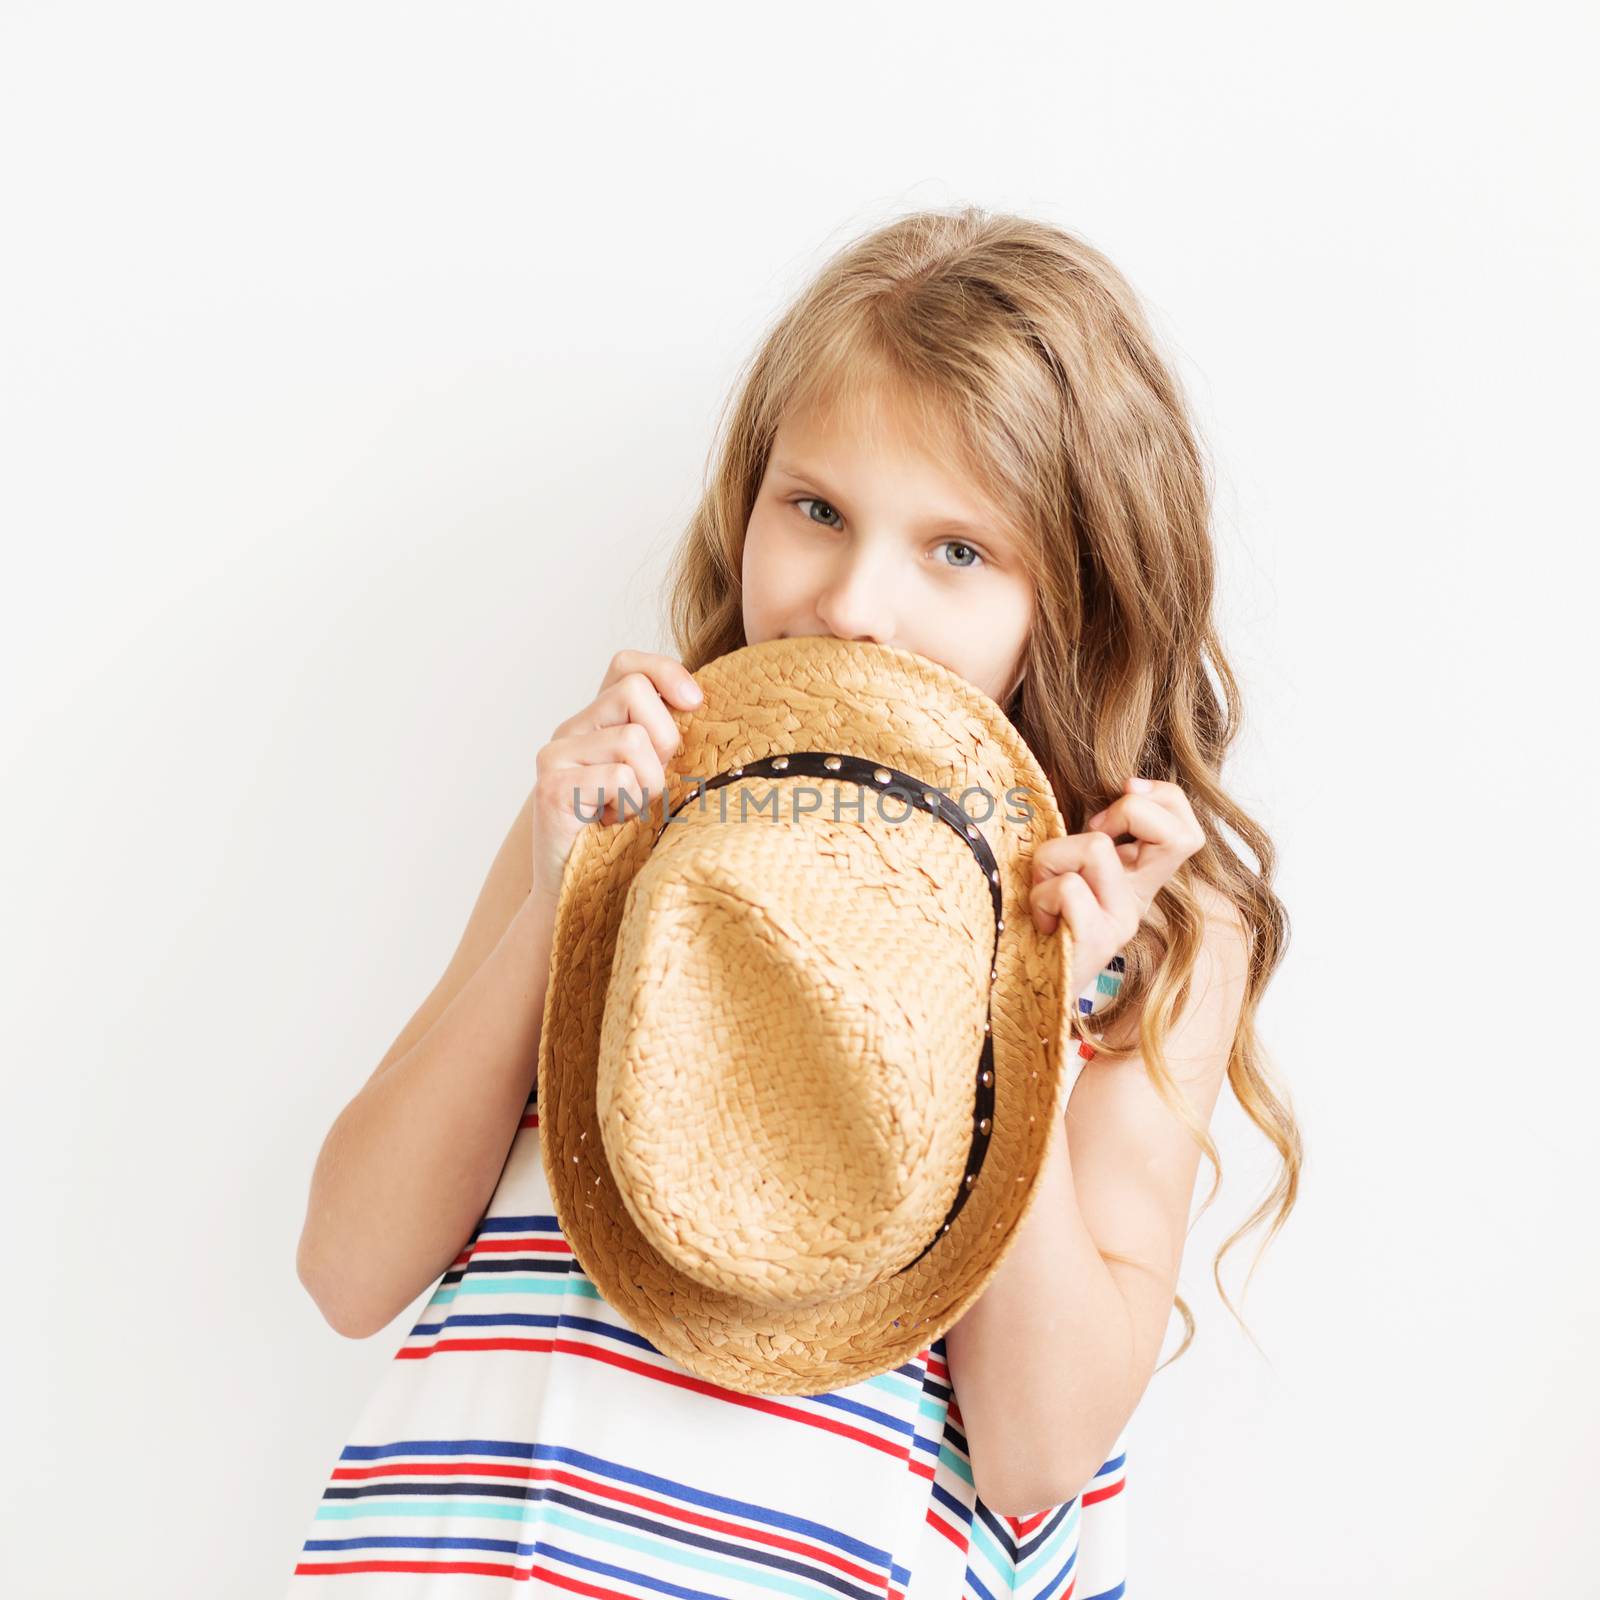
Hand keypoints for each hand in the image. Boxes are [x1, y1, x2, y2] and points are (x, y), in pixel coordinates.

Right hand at [529, 649, 703, 910]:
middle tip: (651, 785)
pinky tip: (611, 825)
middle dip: (664, 739)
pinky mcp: (552, 787)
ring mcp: (555, 756)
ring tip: (629, 812)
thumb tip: (700, 705)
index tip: (695, 703)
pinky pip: (618, 776)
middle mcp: (569, 730)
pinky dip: (629, 805)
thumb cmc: (624, 840)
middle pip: (634, 692)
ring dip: (648, 783)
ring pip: (631, 738)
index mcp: (595, 723)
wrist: (575, 896)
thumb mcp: (653, 781)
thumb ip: (664, 743)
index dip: (664, 671)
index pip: (626, 664)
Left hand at [1026, 776, 1205, 991]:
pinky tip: (1041, 920)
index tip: (1122, 794)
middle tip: (1089, 832)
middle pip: (1173, 833)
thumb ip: (1090, 837)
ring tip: (1043, 889)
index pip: (1188, 828)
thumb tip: (1113, 790)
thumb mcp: (1067, 866)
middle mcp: (1139, 900)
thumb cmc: (1036, 919)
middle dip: (1124, 813)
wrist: (1020, 987)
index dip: (1161, 798)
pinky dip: (1041, 894)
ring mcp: (1122, 920)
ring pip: (1097, 846)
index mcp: (1139, 880)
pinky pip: (1069, 887)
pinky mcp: (1099, 938)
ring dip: (1052, 857)